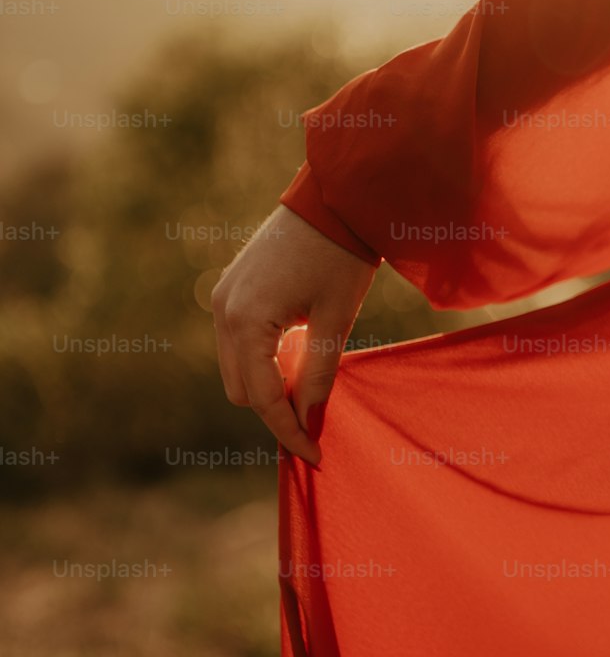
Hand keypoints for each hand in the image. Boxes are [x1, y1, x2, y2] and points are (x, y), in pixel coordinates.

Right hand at [211, 205, 376, 465]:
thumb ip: (318, 375)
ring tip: (308, 390)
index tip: (315, 457)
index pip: (263, 399)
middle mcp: (223, 312)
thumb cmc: (341, 258)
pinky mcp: (228, 289)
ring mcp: (221, 298)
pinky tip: (294, 358)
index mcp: (247, 321)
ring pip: (234, 370)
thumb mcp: (335, 322)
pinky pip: (236, 343)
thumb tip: (309, 421)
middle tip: (315, 421)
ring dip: (266, 386)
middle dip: (275, 411)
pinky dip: (260, 360)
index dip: (290, 433)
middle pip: (241, 391)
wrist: (333, 199)